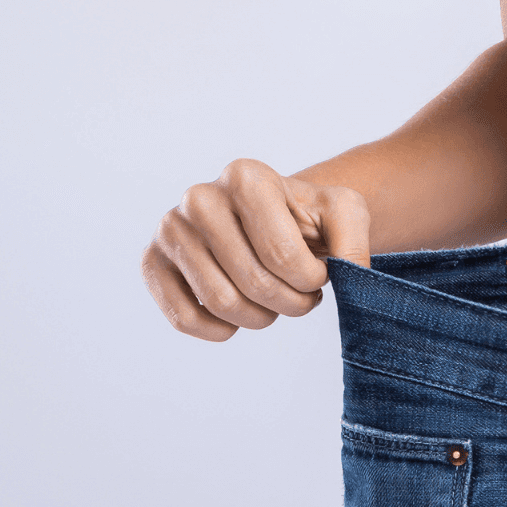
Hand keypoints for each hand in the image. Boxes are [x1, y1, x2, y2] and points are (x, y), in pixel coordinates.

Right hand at [142, 158, 370, 340]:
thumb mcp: (344, 214)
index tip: (320, 275)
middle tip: (301, 297)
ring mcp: (170, 228)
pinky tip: (239, 318)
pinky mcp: (151, 262)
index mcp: (246, 176)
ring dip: (260, 317)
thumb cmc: (306, 218)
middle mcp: (199, 196)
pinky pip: (183, 318)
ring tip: (274, 303)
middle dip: (290, 303)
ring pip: (220, 302)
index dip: (311, 281)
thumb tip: (349, 276)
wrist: (271, 221)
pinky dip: (219, 330)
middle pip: (253, 282)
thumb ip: (355, 242)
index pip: (283, 255)